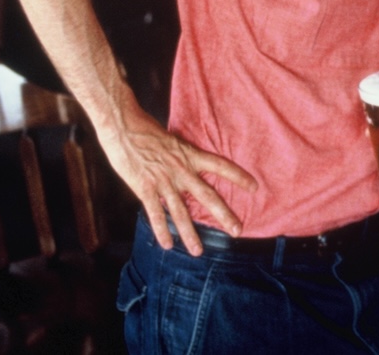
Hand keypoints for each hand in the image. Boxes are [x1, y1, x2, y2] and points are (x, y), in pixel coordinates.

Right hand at [98, 105, 257, 255]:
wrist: (123, 126)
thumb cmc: (145, 129)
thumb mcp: (172, 141)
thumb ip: (181, 157)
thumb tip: (187, 166)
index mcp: (190, 155)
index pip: (221, 166)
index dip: (239, 176)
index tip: (254, 187)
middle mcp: (181, 170)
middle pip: (207, 196)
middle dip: (224, 215)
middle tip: (238, 231)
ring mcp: (163, 181)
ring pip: (181, 212)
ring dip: (190, 234)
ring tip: (199, 251)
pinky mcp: (144, 188)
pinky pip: (156, 213)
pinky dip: (162, 230)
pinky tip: (167, 245)